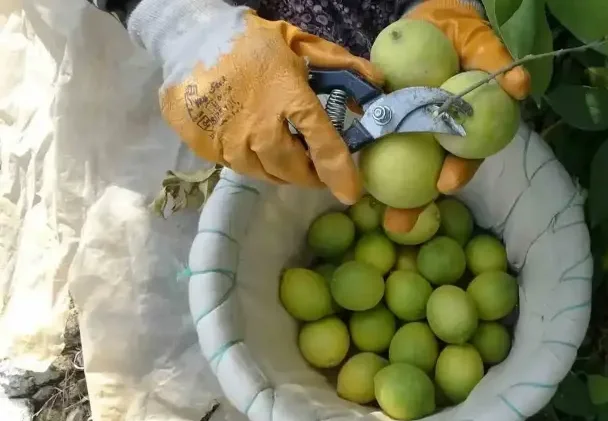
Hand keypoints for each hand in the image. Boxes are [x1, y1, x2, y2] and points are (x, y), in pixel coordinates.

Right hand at [154, 8, 382, 204]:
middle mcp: (259, 129)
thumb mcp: (301, 44)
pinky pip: (238, 167)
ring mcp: (229, 142)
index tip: (351, 192)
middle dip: (311, 174)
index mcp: (289, 99)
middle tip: (317, 167)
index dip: (340, 173)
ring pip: (266, 174)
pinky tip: (256, 144)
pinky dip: (253, 161)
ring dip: (283, 170)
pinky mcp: (206, 148)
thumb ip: (342, 64)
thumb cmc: (251, 41)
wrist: (189, 36)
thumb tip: (379, 82)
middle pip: (294, 171)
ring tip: (288, 155)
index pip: (324, 146)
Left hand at [383, 0, 530, 232]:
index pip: (467, 155)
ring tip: (377, 219)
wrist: (430, 21)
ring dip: (391, 197)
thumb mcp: (483, 44)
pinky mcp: (386, 120)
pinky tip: (350, 179)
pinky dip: (364, 160)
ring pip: (402, 168)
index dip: (458, 171)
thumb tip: (519, 87)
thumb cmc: (463, 34)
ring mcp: (412, 131)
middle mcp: (441, 135)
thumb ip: (497, 64)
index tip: (445, 183)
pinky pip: (375, 141)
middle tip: (400, 223)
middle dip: (416, 203)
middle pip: (431, 175)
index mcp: (469, 125)